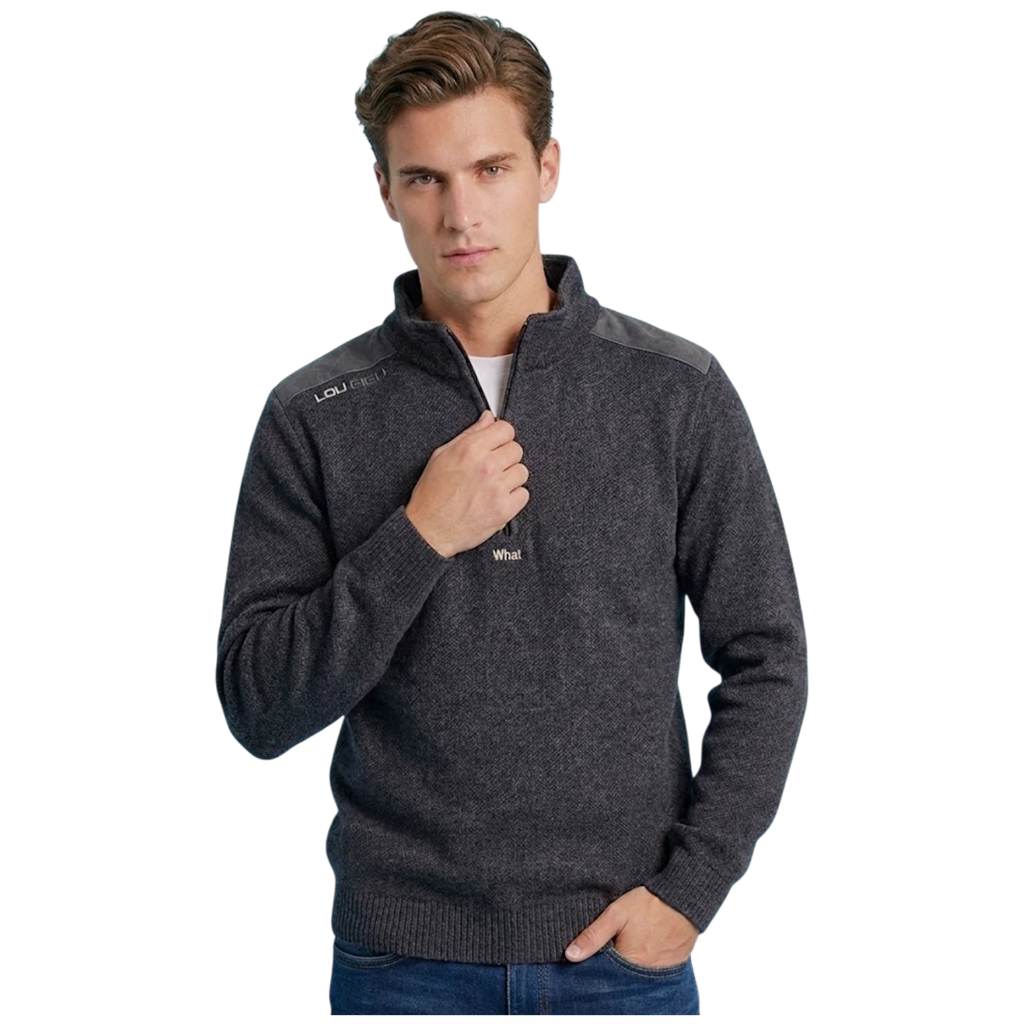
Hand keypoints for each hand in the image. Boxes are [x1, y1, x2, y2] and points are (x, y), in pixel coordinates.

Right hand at [405, 409, 529, 557]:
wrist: (429, 529)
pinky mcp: (504, 509)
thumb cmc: (432, 494)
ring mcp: (497, 488)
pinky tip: (497, 499)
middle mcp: (486, 466)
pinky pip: (523, 494)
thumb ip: (470, 434)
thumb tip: (488, 418)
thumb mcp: (443, 455)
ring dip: (510, 478)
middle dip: (505, 458)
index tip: (498, 444)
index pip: (506, 429)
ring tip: (493, 486)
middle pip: (516, 450)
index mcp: (470, 449)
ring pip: (522, 472)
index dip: (502, 437)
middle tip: (492, 469)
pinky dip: (513, 497)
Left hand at [564, 885, 699, 966]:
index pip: (607, 973)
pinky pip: (657, 971)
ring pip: (639, 974)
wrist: (684, 897)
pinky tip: (648, 945)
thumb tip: (570, 955)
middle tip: (619, 942)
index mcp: (629, 962)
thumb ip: (593, 936)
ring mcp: (662, 971)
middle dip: (616, 964)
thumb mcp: (616, 914)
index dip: (599, 963)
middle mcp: (646, 973)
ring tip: (634, 942)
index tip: (599, 950)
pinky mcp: (675, 965)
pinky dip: (650, 962)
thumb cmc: (648, 903)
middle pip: (624, 976)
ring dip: (633, 963)